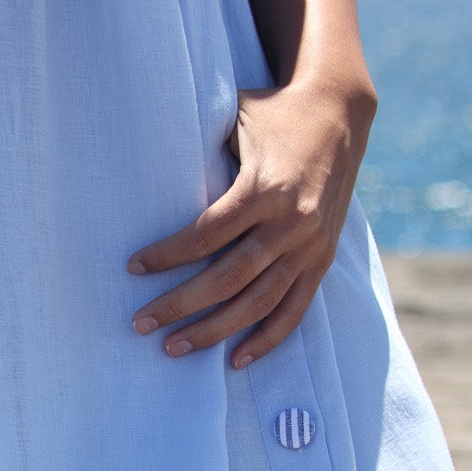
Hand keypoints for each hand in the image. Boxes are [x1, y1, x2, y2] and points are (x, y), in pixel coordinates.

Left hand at [126, 77, 375, 368]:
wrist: (339, 111)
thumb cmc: (272, 112)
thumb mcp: (234, 115)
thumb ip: (198, 146)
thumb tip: (143, 170)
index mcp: (266, 188)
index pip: (208, 234)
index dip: (168, 255)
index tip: (132, 268)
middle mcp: (292, 222)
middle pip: (228, 277)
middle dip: (180, 304)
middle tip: (139, 323)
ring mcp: (311, 245)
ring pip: (259, 302)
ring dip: (215, 330)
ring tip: (173, 347)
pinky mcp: (323, 259)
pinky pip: (295, 309)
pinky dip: (267, 338)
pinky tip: (236, 360)